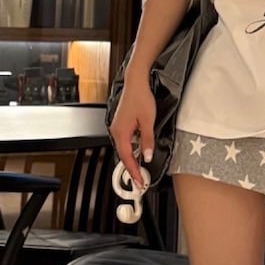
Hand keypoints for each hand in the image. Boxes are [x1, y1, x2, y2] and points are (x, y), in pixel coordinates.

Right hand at [108, 72, 155, 190]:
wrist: (136, 83)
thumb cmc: (141, 98)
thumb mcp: (148, 121)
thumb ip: (147, 140)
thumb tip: (147, 156)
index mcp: (121, 132)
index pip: (127, 158)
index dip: (133, 172)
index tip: (139, 182)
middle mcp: (116, 131)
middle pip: (123, 155)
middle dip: (131, 169)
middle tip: (140, 181)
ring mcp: (117, 127)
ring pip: (124, 149)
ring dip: (131, 160)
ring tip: (139, 171)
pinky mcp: (120, 124)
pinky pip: (124, 142)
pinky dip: (130, 151)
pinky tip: (137, 154)